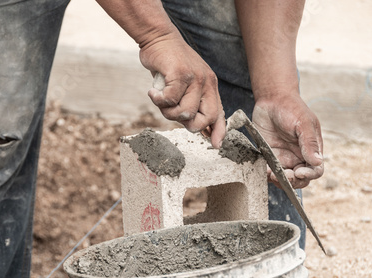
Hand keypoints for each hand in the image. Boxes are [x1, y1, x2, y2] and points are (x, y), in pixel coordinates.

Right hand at [139, 33, 225, 147]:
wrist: (159, 38)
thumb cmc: (169, 63)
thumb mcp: (187, 82)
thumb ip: (190, 100)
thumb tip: (192, 124)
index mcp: (210, 86)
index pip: (218, 113)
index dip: (218, 131)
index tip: (215, 144)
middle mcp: (206, 83)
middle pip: (204, 118)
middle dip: (187, 124)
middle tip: (172, 113)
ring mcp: (195, 78)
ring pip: (185, 112)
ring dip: (168, 112)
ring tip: (160, 99)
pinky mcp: (180, 74)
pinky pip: (170, 100)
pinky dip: (158, 100)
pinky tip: (153, 92)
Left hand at [252, 94, 323, 188]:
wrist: (271, 99)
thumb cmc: (291, 108)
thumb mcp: (303, 123)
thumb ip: (309, 143)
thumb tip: (318, 162)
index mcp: (311, 150)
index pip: (315, 170)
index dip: (309, 175)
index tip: (299, 172)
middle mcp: (298, 156)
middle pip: (300, 179)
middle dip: (292, 181)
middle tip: (283, 175)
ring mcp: (282, 157)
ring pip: (283, 178)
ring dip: (278, 180)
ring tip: (271, 174)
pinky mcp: (268, 156)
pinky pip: (268, 170)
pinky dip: (266, 174)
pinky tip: (263, 169)